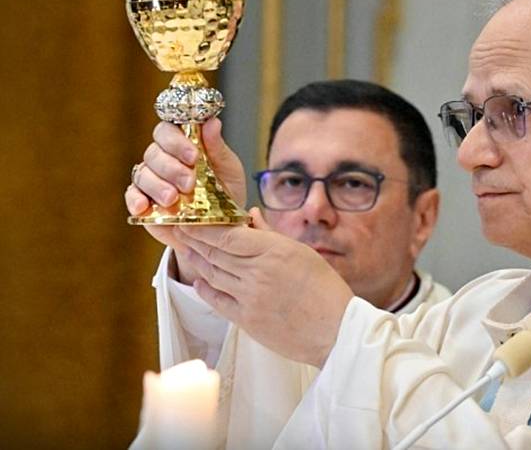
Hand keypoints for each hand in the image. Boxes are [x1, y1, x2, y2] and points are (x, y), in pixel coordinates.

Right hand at [124, 118, 246, 283]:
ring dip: (157, 186)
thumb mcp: (228, 168)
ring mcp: (151, 180)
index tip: (193, 156)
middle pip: (154, 152)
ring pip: (143, 174)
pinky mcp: (144, 201)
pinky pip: (132, 196)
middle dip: (171, 167)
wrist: (221, 225)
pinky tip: (143, 207)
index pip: (168, 131)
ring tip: (173, 199)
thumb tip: (212, 121)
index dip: (176, 140)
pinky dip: (136, 200)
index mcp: (182, 144)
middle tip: (189, 183)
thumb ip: (217, 146)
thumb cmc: (225, 191)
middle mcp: (163, 159)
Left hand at [173, 209, 353, 366]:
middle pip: (214, 252)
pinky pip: (217, 300)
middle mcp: (258, 272)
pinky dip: (205, 288)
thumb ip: (271, 233)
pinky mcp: (246, 320)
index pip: (227, 234)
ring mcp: (249, 297)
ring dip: (196, 260)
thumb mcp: (303, 253)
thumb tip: (251, 215)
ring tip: (186, 249)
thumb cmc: (326, 290)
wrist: (335, 331)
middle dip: (193, 239)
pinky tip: (199, 280)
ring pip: (213, 274)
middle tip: (179, 230)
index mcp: (274, 251)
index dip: (203, 227)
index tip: (189, 219)